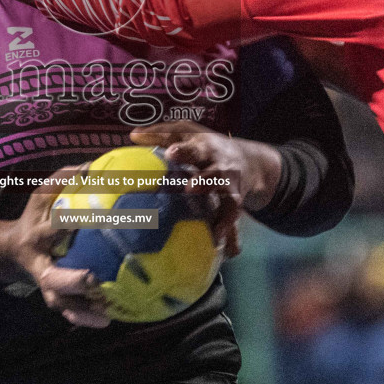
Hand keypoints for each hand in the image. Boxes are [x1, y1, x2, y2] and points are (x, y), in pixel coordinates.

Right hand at [0, 166, 110, 327]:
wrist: (12, 248)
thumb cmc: (36, 217)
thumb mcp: (43, 195)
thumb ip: (64, 179)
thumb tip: (92, 166)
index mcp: (37, 233)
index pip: (54, 227)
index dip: (68, 224)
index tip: (91, 219)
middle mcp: (39, 262)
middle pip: (50, 276)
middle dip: (70, 280)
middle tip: (92, 280)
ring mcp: (45, 282)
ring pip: (58, 300)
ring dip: (81, 309)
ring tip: (106, 313)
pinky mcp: (53, 295)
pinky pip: (68, 311)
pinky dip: (84, 318)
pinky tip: (107, 320)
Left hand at [130, 121, 283, 255]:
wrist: (250, 161)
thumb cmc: (206, 147)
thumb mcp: (188, 133)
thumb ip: (161, 134)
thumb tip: (133, 135)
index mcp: (205, 148)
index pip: (194, 148)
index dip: (184, 151)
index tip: (171, 153)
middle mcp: (220, 168)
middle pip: (215, 173)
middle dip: (205, 181)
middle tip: (190, 188)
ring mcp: (230, 188)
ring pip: (230, 200)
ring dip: (224, 215)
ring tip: (216, 231)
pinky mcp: (234, 205)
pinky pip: (234, 222)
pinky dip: (232, 236)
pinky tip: (225, 250)